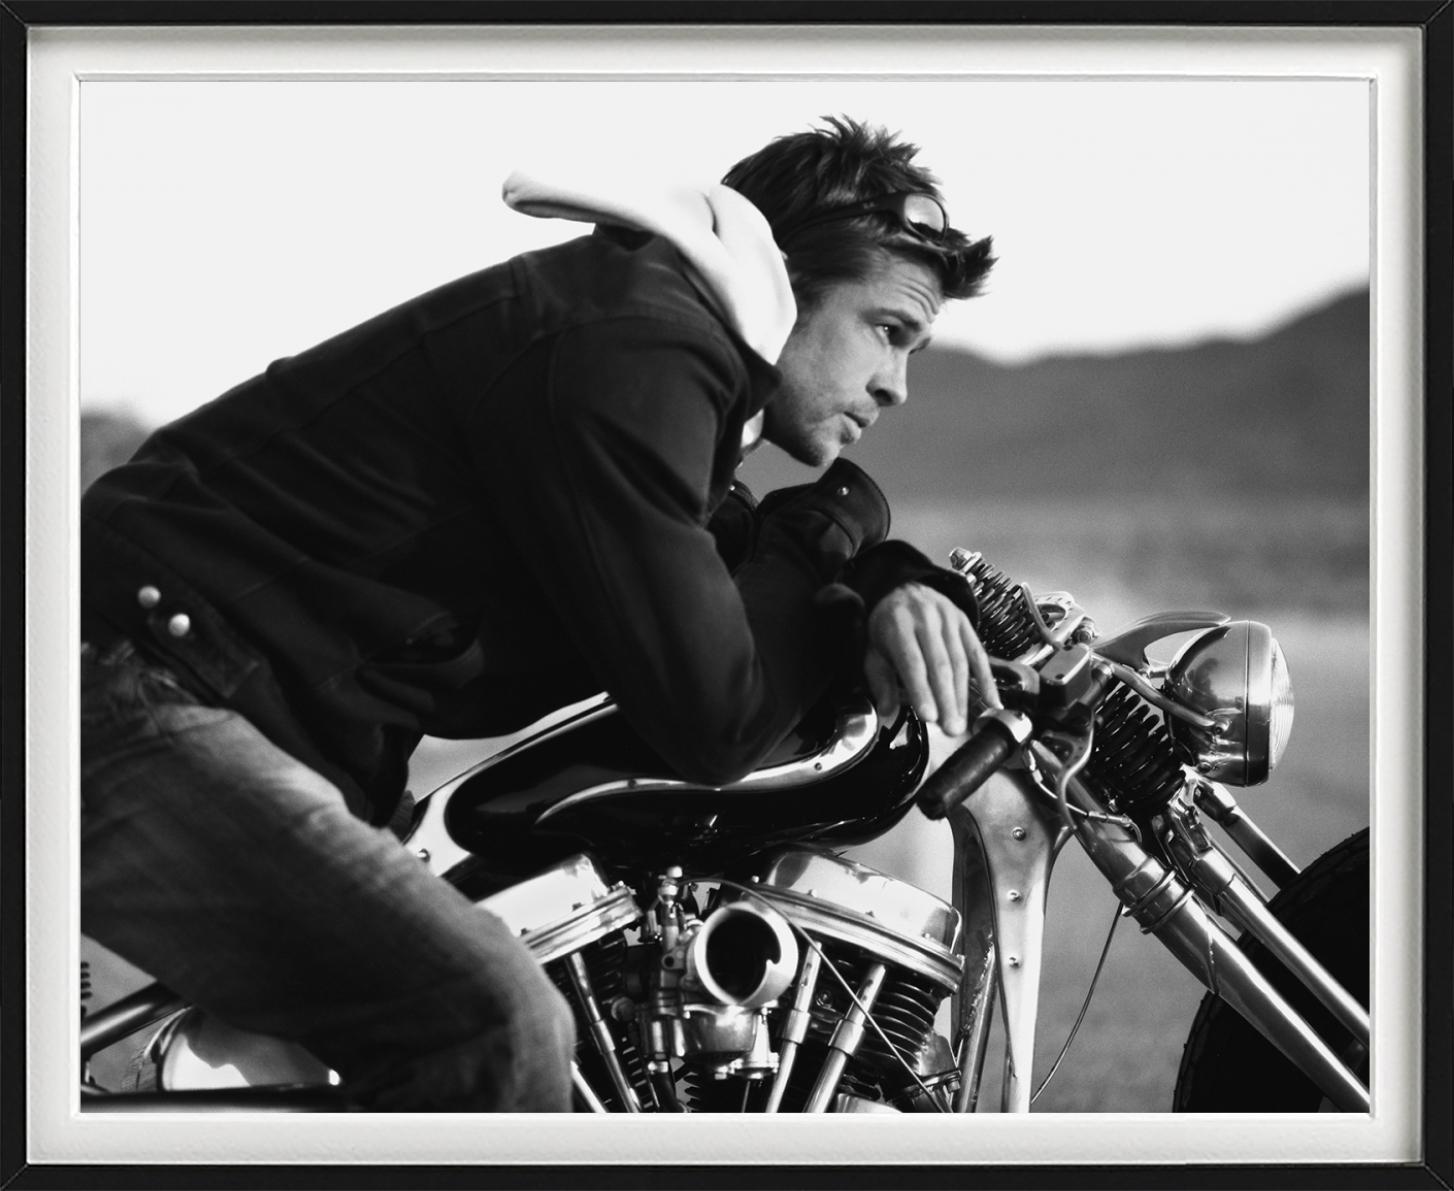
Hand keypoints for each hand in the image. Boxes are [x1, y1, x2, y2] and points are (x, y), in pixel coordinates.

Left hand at [863, 583, 999, 736]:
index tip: (929, 717)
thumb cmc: (888, 626)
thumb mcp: (873, 650)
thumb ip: (880, 681)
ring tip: (961, 722)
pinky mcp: (965, 623)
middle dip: (946, 700)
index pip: (912, 662)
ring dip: (962, 696)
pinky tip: (992, 702)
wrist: (905, 589)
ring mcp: (949, 619)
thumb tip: (887, 712)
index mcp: (898, 626)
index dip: (921, 690)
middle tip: (950, 729)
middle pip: (940, 664)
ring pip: (960, 662)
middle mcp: (926, 619)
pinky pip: (979, 654)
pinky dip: (987, 680)